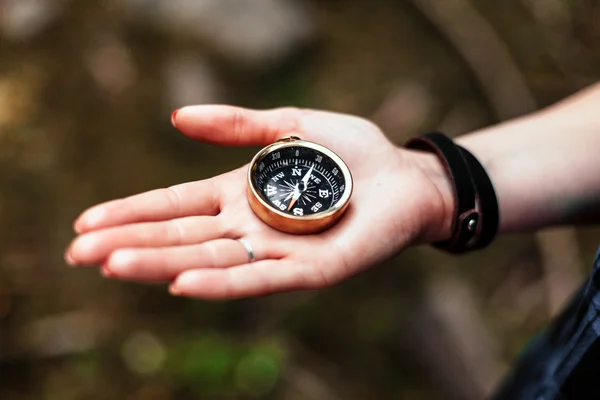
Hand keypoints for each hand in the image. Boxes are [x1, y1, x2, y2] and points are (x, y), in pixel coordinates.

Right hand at [65, 106, 452, 298]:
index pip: (176, 205)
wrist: (406, 177)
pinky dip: (221, 280)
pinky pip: (260, 277)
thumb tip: (176, 117)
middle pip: (181, 236)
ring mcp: (277, 250)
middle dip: (130, 242)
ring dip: (162, 263)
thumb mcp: (291, 124)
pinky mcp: (310, 269)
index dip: (132, 212)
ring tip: (114, 264)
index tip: (87, 221)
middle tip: (79, 252)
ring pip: (211, 259)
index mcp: (240, 193)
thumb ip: (238, 125)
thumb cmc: (353, 152)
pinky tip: (182, 282)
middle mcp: (250, 226)